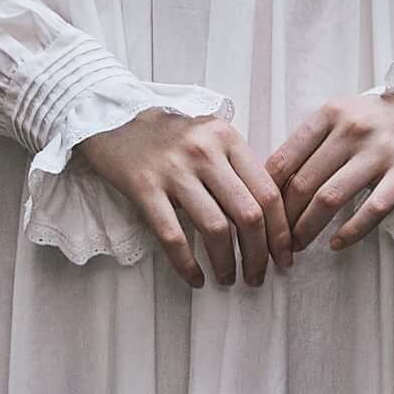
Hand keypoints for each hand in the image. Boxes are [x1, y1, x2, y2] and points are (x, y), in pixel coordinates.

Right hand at [68, 109, 297, 289]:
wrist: (109, 113)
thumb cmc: (165, 132)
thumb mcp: (208, 134)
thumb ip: (235, 165)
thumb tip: (267, 214)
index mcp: (227, 138)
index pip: (268, 192)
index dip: (281, 231)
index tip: (284, 255)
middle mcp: (204, 152)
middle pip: (248, 214)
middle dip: (259, 254)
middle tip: (259, 276)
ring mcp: (173, 170)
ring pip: (215, 228)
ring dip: (227, 263)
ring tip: (229, 279)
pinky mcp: (143, 186)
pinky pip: (172, 235)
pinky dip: (187, 264)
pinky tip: (196, 278)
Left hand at [267, 86, 393, 252]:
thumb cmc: (386, 116)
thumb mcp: (345, 113)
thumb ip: (315, 140)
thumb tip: (276, 179)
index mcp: (329, 115)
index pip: (283, 159)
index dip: (266, 193)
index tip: (260, 215)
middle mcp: (351, 131)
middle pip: (302, 183)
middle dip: (283, 219)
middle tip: (277, 240)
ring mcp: (380, 151)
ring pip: (330, 198)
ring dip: (308, 228)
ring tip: (299, 246)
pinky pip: (373, 209)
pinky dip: (351, 231)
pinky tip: (338, 244)